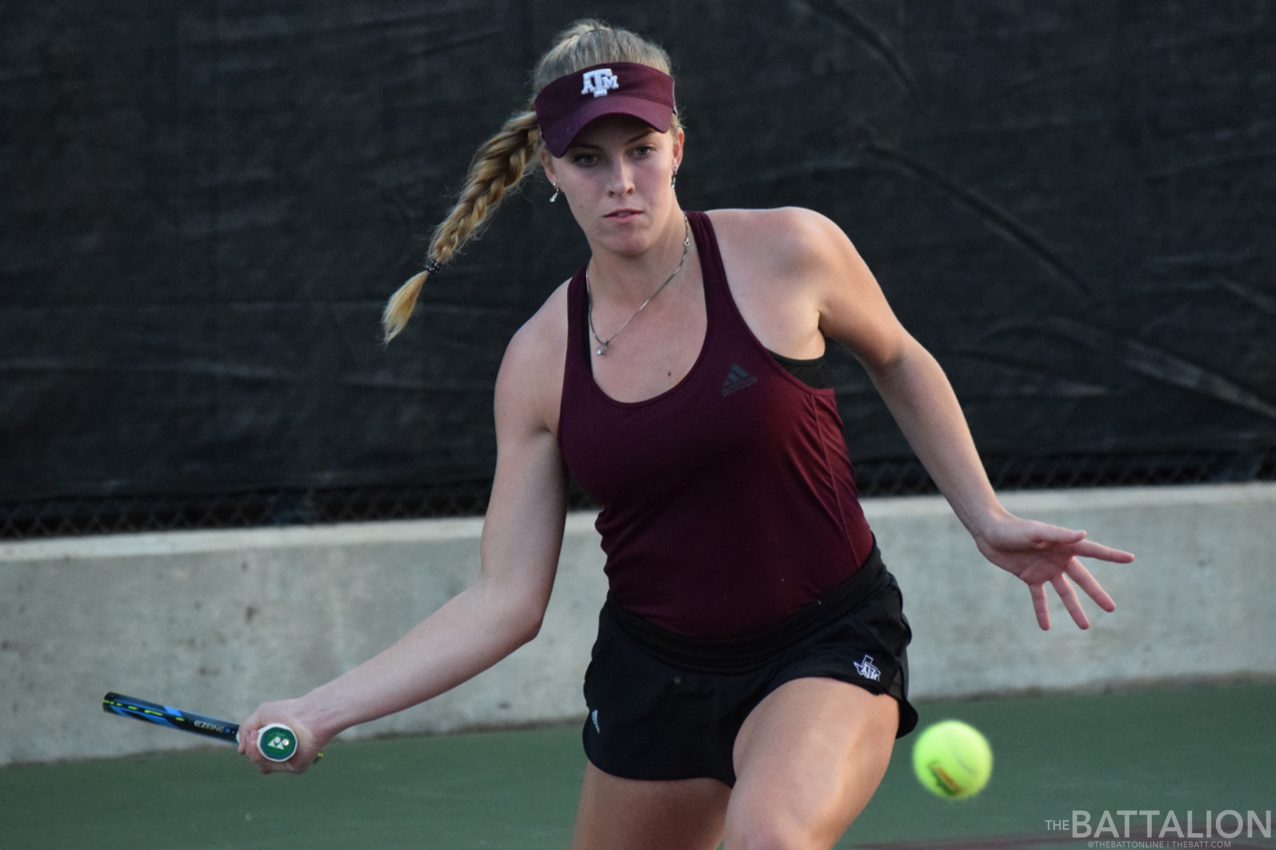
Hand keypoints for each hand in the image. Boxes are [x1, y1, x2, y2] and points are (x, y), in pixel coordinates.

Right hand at [237, 698, 325, 773]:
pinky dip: (264, 760)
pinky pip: (272, 768)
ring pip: (262, 765)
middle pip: (256, 759)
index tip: (250, 735)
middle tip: (254, 737)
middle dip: (251, 749)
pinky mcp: (293, 766)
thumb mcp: (260, 715)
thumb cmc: (288, 712)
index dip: (249, 744)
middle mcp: (280, 750)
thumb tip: (241, 750)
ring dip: (254, 754)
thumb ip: (245, 730)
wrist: (308, 716)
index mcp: (273, 739)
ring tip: (256, 741)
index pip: (255, 749)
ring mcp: (287, 759)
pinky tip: (266, 748)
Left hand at [973, 515, 1133, 630]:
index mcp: (1064, 545)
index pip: (1093, 551)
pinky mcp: (1029, 577)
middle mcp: (1058, 558)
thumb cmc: (1013, 528)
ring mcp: (1045, 569)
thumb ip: (1058, 535)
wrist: (989, 532)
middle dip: (1097, 594)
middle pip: (1082, 579)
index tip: (1130, 558)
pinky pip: (1039, 598)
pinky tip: (1046, 627)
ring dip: (1073, 609)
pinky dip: (1041, 612)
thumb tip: (1083, 535)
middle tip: (1112, 609)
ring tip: (1085, 626)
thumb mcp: (1035, 532)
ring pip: (1064, 593)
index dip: (1111, 555)